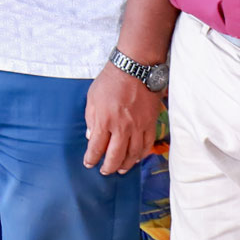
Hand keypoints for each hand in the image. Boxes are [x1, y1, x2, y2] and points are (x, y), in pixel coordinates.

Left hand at [83, 60, 163, 174]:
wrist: (135, 68)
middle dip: (108, 167)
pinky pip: (147, 144)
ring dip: (126, 164)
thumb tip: (91, 137)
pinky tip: (136, 158)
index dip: (92, 158)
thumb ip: (91, 119)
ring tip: (121, 169)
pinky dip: (141, 154)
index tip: (89, 163)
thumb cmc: (110, 81)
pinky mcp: (150, 123)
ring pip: (133, 153)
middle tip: (104, 171)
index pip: (97, 147)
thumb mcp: (92, 98)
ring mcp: (138, 126)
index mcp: (104, 120)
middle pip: (115, 155)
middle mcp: (122, 127)